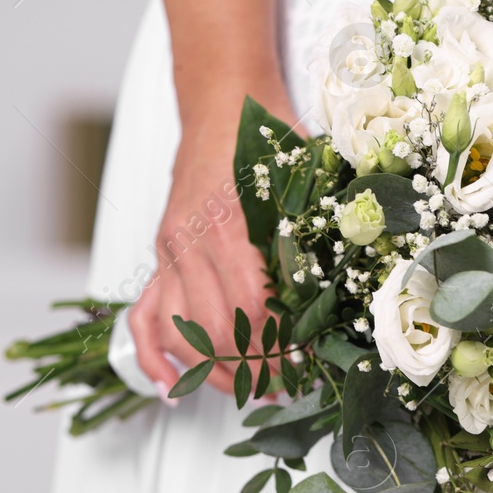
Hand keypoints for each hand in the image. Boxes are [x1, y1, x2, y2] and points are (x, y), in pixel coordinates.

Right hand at [131, 82, 301, 398]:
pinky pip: (143, 315)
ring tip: (249, 389)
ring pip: (181, 333)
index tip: (306, 366)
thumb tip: (348, 290)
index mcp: (234, 226)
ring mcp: (172, 251)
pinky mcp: (161, 254)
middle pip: (217, 329)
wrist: (224, 102)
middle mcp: (194, 243)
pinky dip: (153, 356)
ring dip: (214, 371)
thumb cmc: (271, 135)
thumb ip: (321, 232)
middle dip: (254, 368)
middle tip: (288, 386)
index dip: (281, 346)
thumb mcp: (308, 180)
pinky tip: (167, 386)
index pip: (255, 308)